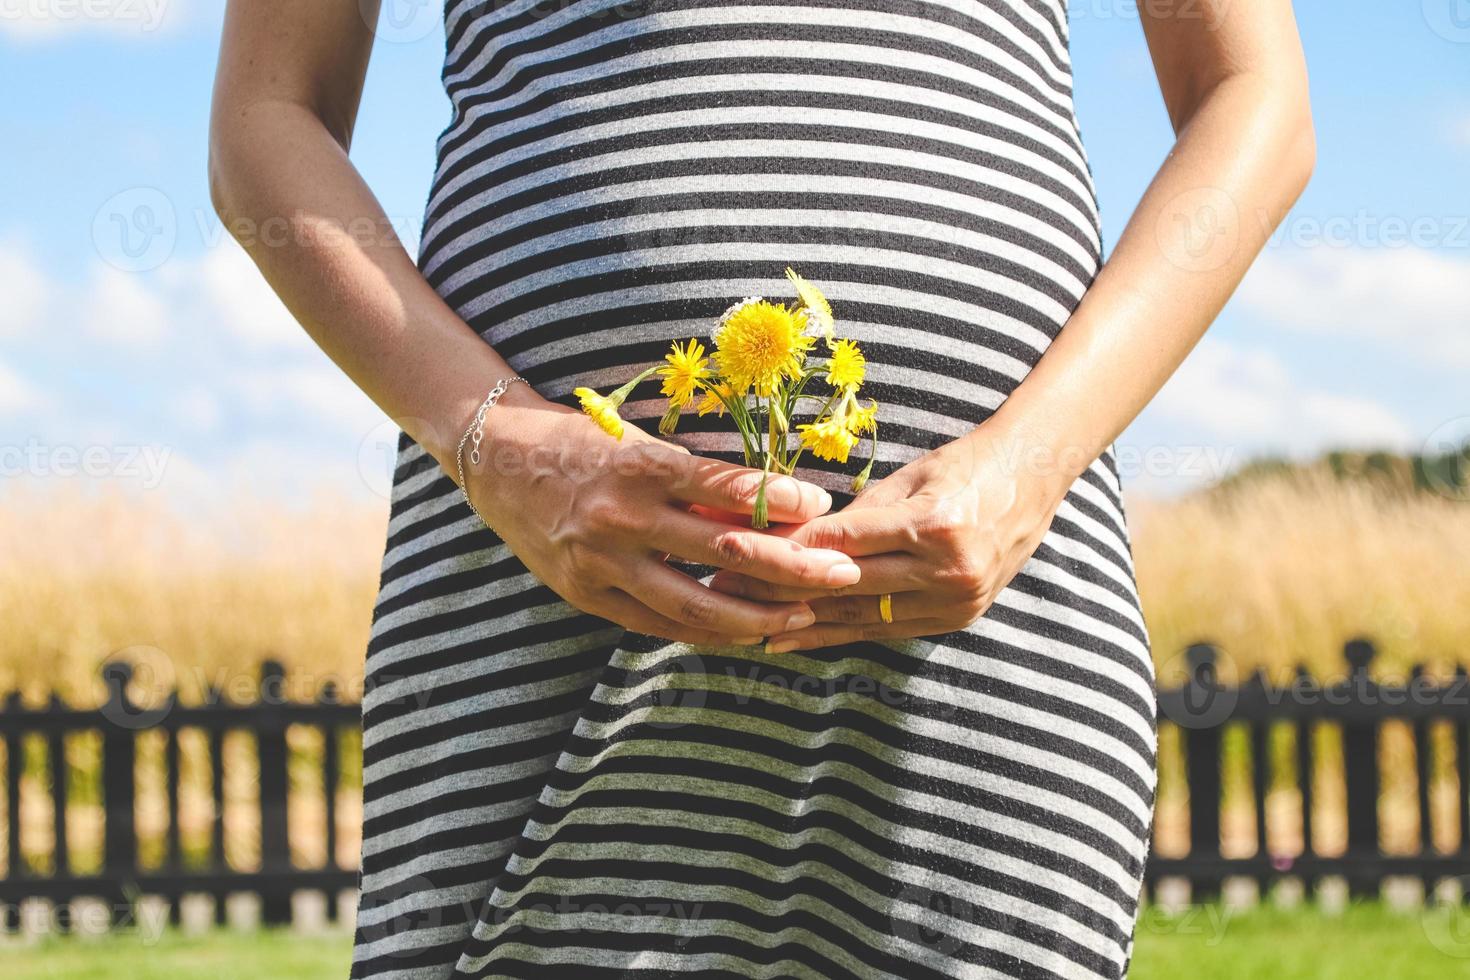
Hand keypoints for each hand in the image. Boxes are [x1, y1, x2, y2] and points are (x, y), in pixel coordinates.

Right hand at [461, 386, 863, 645]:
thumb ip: (697, 482)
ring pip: (696, 606)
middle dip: (793, 568)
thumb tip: (773, 510)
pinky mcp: (588, 596)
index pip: (729, 490)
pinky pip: (660, 625)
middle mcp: (622, 518)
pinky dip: (708, 631)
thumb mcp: (639, 444)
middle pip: (726, 554)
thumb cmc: (582, 443)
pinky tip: (746, 630)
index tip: (823, 507)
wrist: (497, 463)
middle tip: (842, 573)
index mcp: (641, 466)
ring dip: (758, 615)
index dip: (783, 504)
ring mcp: (602, 564)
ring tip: (803, 614)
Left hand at [708, 431, 1065, 651]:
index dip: (786, 552)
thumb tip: (794, 539)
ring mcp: (957, 600)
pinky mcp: (958, 618)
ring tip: (748, 624)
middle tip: (727, 592)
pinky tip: (797, 638)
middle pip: (847, 586)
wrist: (1034, 481)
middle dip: (781, 591)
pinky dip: (840, 634)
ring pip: (862, 617)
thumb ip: (858, 515)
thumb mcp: (910, 477)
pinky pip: (886, 630)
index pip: (844, 543)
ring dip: (803, 624)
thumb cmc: (965, 465)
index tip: (738, 555)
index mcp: (935, 523)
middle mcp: (948, 568)